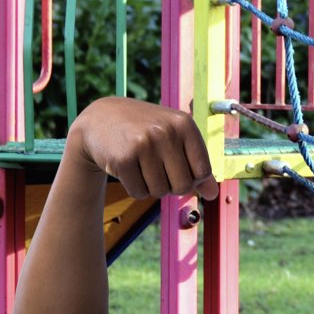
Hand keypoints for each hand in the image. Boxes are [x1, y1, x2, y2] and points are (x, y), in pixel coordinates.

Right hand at [68, 96, 218, 200]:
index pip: (203, 172)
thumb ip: (197, 164)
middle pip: (183, 186)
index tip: (178, 167)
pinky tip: (128, 168)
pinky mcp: (122, 159)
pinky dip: (135, 188)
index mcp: (185, 124)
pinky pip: (139, 193)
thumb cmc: (146, 131)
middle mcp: (165, 132)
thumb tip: (213, 194)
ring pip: (160, 192)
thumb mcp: (176, 138)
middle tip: (157, 169)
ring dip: (152, 187)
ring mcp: (143, 144)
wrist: (101, 119)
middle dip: (172, 185)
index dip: (192, 178)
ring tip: (142, 166)